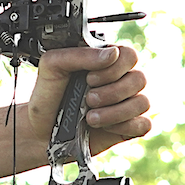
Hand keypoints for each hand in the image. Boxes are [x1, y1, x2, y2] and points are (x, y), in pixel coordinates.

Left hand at [27, 44, 150, 152]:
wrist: (39, 131)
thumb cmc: (47, 97)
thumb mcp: (52, 66)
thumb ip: (79, 55)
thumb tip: (112, 53)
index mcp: (106, 62)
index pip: (129, 55)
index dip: (113, 69)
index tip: (89, 78)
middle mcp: (121, 81)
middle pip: (139, 79)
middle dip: (111, 92)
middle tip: (88, 100)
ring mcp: (127, 104)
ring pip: (143, 103)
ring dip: (115, 112)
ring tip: (90, 118)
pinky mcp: (129, 127)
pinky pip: (144, 124)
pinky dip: (124, 127)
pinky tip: (104, 127)